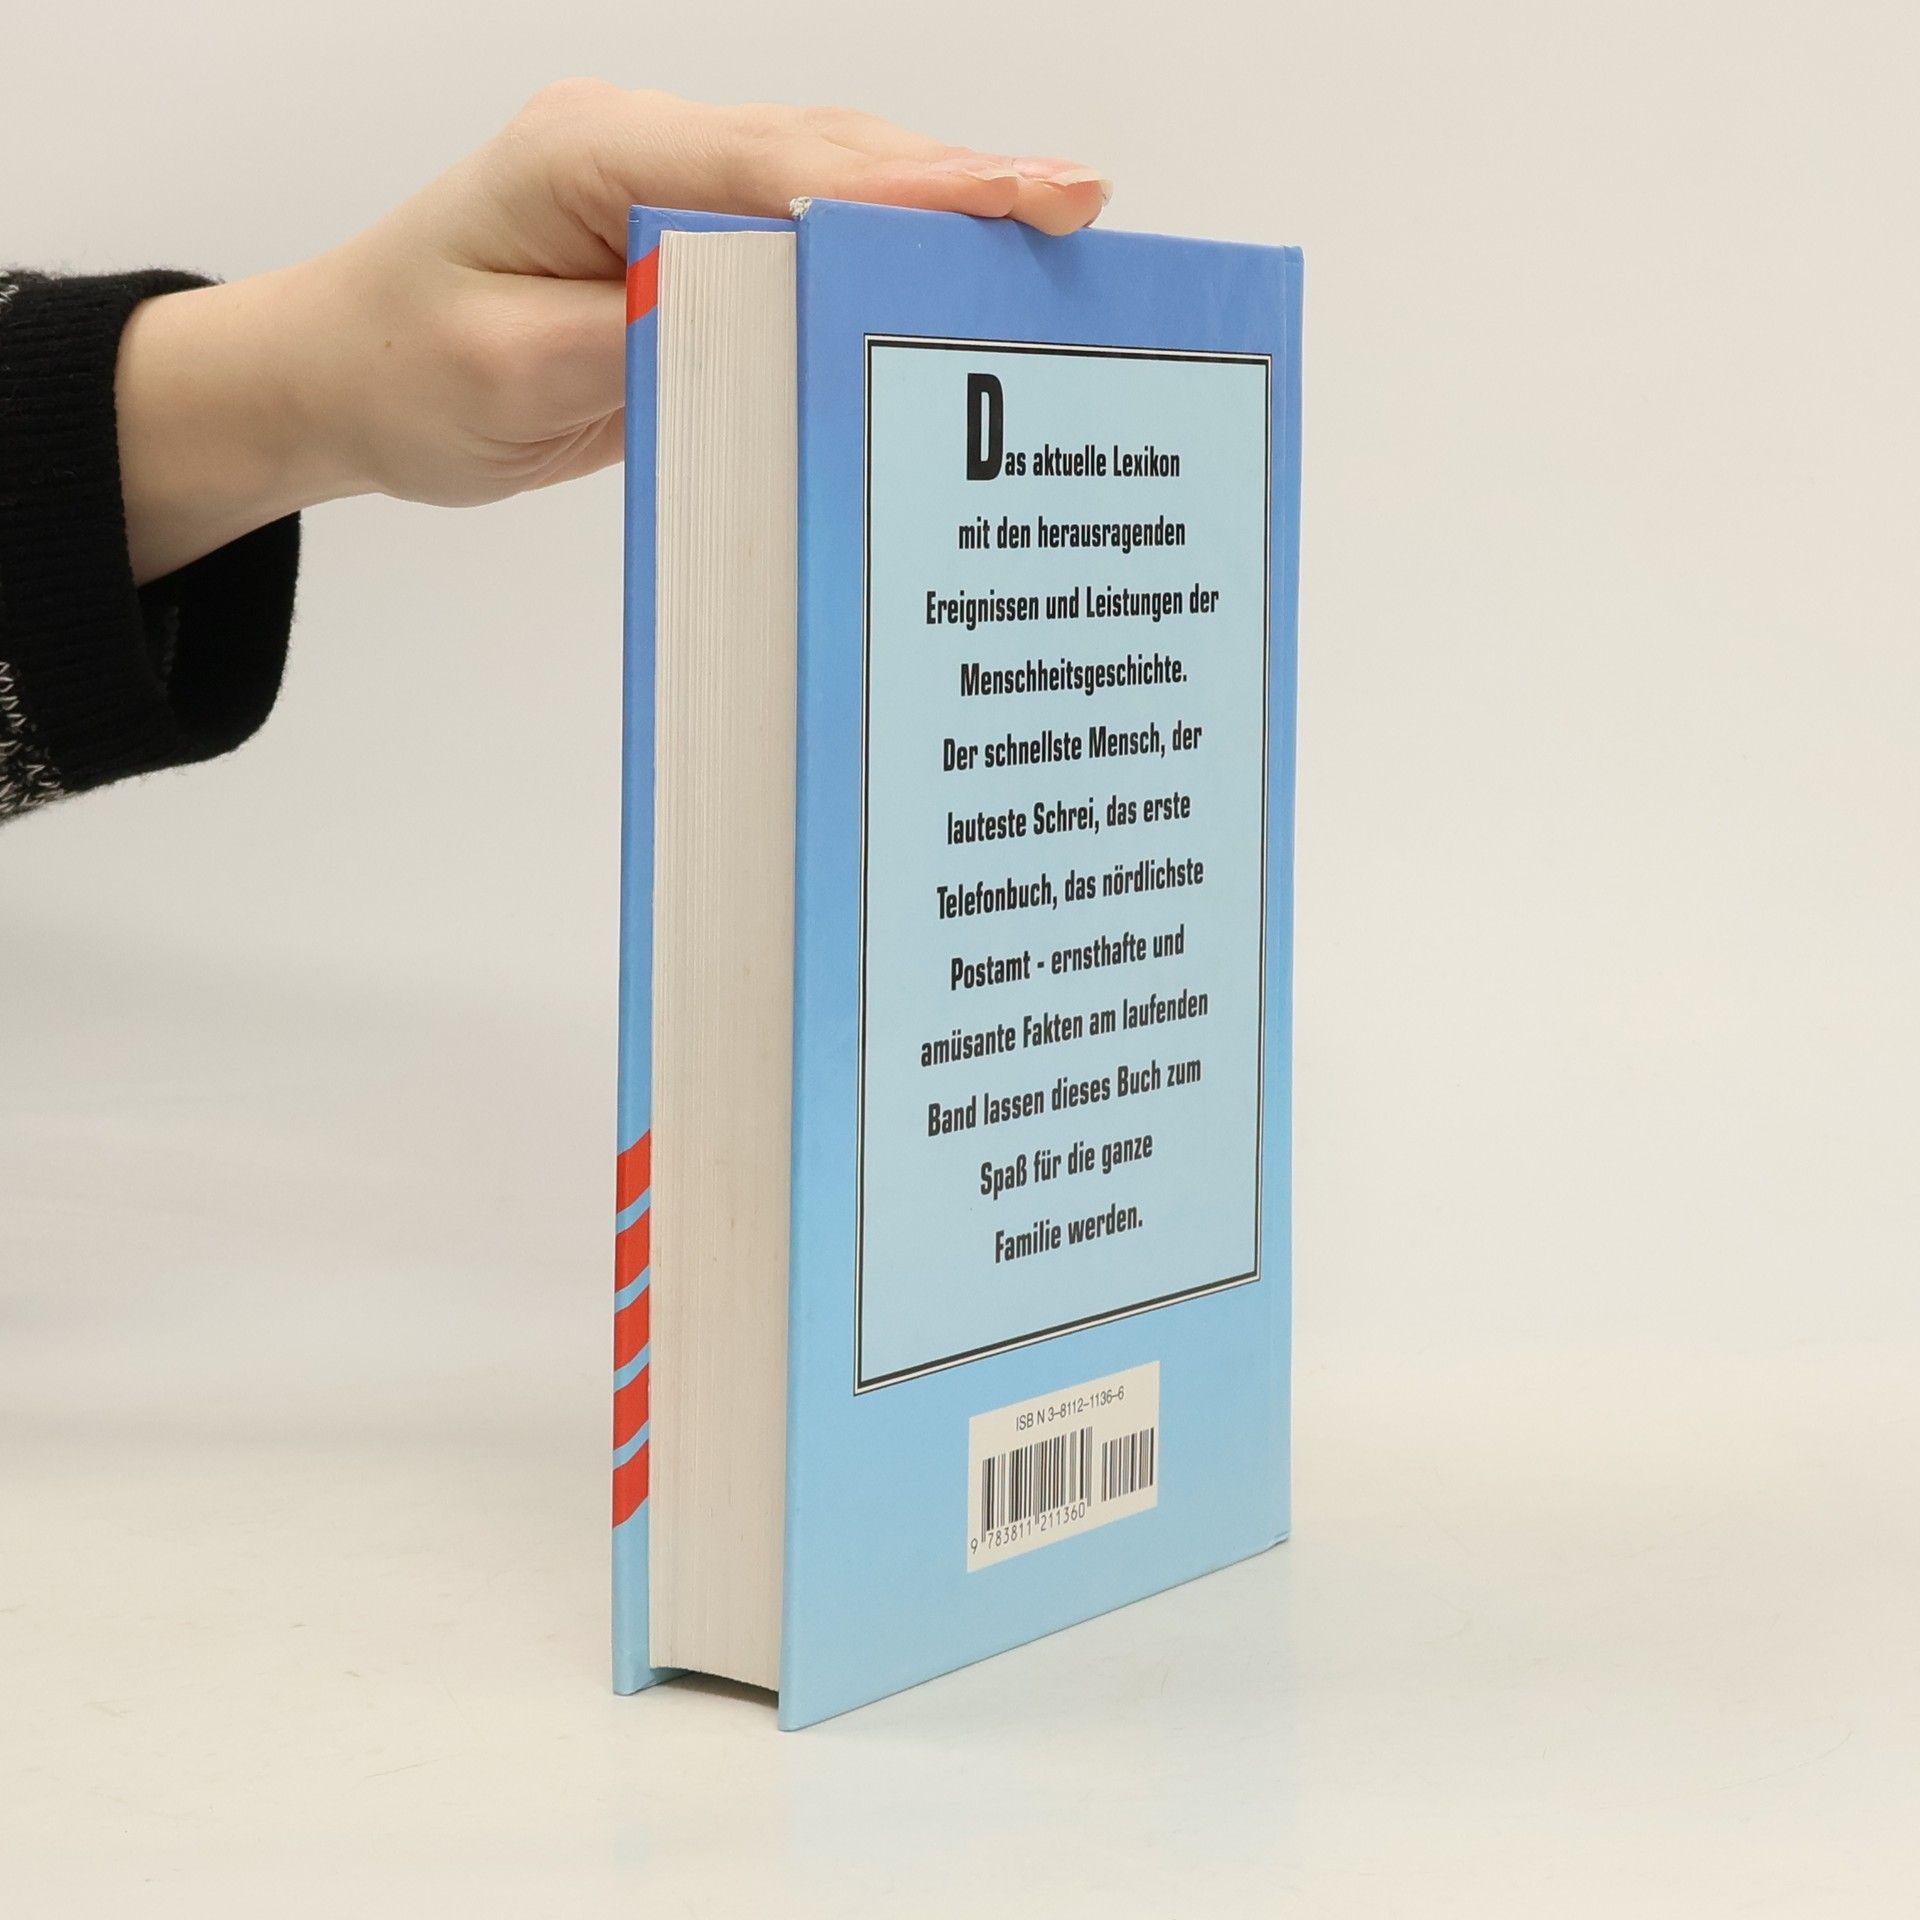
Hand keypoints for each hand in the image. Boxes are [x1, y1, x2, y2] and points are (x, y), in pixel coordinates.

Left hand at [114, 84, 1111, 581]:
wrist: (347, 377)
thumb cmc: (406, 367)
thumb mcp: (504, 369)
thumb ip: (633, 333)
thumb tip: (763, 316)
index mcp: (595, 154)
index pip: (776, 162)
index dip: (905, 182)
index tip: (1015, 195)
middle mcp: (643, 153)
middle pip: (824, 154)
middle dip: (953, 181)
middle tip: (1074, 207)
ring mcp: (668, 196)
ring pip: (824, 186)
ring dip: (932, 209)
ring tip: (1048, 232)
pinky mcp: (684, 250)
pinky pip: (799, 244)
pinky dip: (878, 257)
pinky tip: (948, 277)